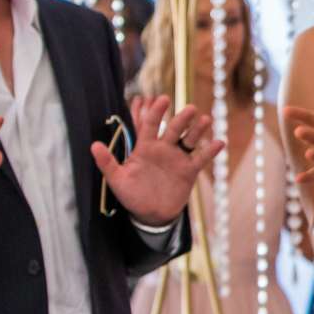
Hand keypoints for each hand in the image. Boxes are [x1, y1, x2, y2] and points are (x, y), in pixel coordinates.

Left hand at [92, 95, 221, 223]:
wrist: (150, 214)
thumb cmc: (131, 195)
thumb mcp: (116, 180)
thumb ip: (107, 163)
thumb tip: (93, 145)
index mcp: (145, 147)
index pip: (150, 125)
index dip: (155, 111)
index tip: (161, 99)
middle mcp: (163, 149)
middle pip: (173, 129)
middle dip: (181, 118)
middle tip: (189, 109)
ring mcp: (177, 158)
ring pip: (189, 139)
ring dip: (197, 130)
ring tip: (205, 120)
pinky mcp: (189, 170)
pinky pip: (201, 158)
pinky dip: (210, 151)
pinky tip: (220, 142)